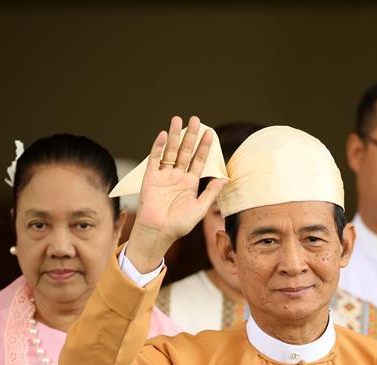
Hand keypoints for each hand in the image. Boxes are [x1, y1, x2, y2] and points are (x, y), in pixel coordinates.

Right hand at [127, 115, 226, 271]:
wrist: (159, 232)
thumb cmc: (180, 224)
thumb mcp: (200, 208)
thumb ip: (211, 192)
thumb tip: (225, 178)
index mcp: (190, 183)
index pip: (199, 160)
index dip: (204, 147)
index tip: (210, 133)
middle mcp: (178, 176)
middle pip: (185, 151)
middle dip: (191, 136)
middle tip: (196, 119)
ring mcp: (164, 175)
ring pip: (170, 151)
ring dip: (174, 135)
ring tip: (178, 120)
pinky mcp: (150, 177)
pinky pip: (155, 159)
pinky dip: (158, 147)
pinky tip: (163, 135)